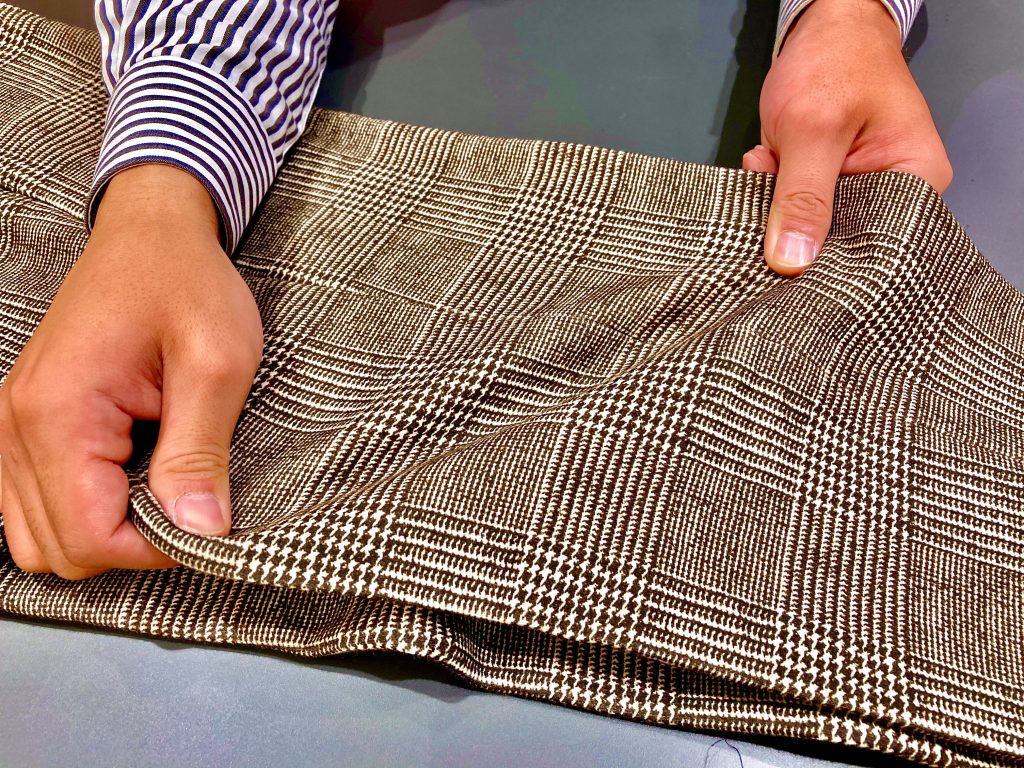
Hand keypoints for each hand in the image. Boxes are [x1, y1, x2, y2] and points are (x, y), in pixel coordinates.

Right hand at [0, 164, 262, 578]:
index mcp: (59, 414)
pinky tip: (130, 475)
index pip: (88, 538)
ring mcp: (11, 426)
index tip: (203, 519)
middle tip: (186, 499)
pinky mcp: (26, 423)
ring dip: (103, 530)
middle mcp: (15, 426)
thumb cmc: (186, 283)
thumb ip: (200, 451)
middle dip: (128, 544)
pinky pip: (35, 502)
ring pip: (38, 535)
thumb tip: (199, 530)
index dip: (153, 550)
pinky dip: (83, 508)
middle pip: (56, 549)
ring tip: (159, 484)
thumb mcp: (217, 363)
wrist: (151, 231)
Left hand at [745, 0, 952, 275]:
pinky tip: (765, 162)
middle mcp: (893, 196)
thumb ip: (803, 197)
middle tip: (765, 199)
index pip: (876, 249)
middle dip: (795, 226)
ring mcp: (859, 191)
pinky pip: (795, 207)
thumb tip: (792, 260)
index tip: (785, 260)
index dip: (829, 261)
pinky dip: (772, 190)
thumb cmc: (836, 63)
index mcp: (916, 185)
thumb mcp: (813, 130)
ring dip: (776, 203)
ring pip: (810, 226)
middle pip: (840, 243)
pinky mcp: (828, 186)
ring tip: (768, 164)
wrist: (824, 29)